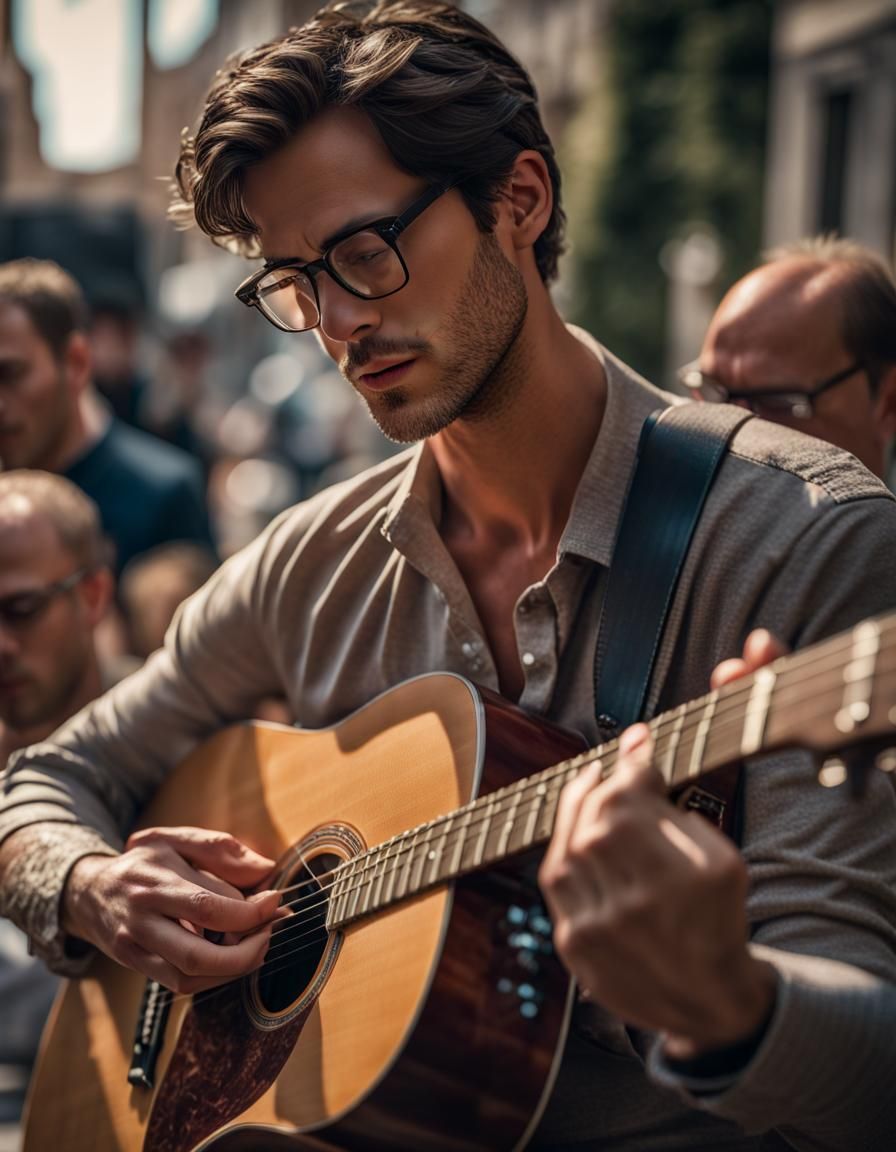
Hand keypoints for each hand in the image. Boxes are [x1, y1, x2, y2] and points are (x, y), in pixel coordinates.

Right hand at [63, 826, 282, 993]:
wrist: (88, 891)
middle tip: (269, 934)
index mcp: (155, 879)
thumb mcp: (177, 840)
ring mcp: (135, 946)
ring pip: (188, 976)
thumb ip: (222, 849)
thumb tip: (266, 868)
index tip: (275, 902)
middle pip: (197, 954)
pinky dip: (212, 976)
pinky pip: (179, 983)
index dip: (249, 912)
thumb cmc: (143, 863)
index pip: (208, 905)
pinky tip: (230, 958)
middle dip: (245, 952)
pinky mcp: (135, 965)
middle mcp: (141, 917)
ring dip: (232, 969)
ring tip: (255, 947)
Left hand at [538, 629, 784, 1057]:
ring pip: (563, 844)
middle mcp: (631, 904)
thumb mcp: (721, 857)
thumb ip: (675, 802)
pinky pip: (553, 882)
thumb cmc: (718, 917)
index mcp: (679, 878)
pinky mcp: (570, 947)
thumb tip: (637, 742)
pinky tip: (581, 838)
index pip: (629, 795)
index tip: (637, 741)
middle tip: (613, 767)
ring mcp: (594, 929)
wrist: (705, 998)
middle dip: (599, 780)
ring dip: (574, 809)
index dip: (630, 761)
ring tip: (592, 792)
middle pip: (590, 814)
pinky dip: (564, 849)